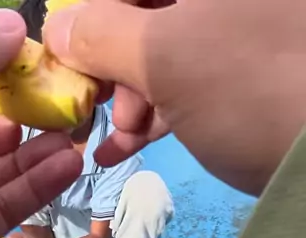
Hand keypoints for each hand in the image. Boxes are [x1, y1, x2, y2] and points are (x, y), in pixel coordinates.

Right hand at [44, 0, 305, 195]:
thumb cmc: (247, 90)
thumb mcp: (164, 57)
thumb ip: (100, 34)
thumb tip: (59, 28)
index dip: (97, 16)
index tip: (75, 54)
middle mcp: (233, 0)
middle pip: (150, 12)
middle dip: (116, 61)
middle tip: (108, 106)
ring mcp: (247, 31)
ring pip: (168, 49)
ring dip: (132, 95)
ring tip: (120, 139)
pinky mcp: (253, 76)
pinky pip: (191, 80)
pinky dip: (156, 112)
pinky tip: (123, 148)